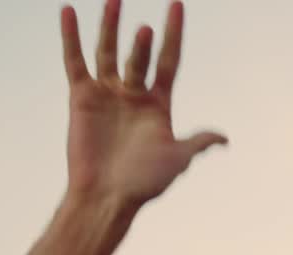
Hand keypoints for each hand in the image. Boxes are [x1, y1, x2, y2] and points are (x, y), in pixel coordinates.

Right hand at [61, 0, 225, 209]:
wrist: (108, 195)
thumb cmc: (145, 181)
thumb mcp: (177, 158)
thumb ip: (197, 142)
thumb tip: (224, 139)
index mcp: (159, 103)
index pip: (169, 59)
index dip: (174, 33)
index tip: (176, 5)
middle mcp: (133, 94)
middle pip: (139, 56)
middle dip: (142, 44)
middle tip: (146, 30)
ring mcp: (107, 93)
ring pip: (108, 51)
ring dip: (110, 27)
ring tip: (114, 1)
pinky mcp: (81, 97)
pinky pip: (75, 61)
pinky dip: (71, 37)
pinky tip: (68, 12)